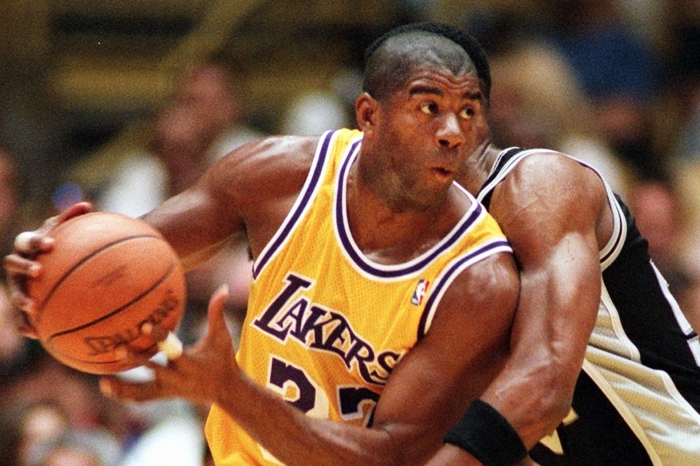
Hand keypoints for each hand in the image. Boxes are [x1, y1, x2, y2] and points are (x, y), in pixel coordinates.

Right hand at [3, 202, 91, 337]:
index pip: (27, 240)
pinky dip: (24, 325)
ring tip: (32, 307)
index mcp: (26, 244)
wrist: (44, 260)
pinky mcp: (19, 300)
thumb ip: (71, 219)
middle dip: (25, 267)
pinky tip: (35, 334)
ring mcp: (15, 283)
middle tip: (39, 272)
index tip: (49, 244)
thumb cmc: (57, 244)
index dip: (35, 241)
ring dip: (20, 299)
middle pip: (14, 263)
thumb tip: (86, 205)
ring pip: (13, 291)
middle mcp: (17, 263)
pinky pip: (19, 316)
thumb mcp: (63, 230)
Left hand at [99, 284, 238, 405]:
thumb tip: (224, 288)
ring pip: (142, 391)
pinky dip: (124, 394)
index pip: (173, 349)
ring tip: (103, 380)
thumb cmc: (223, 359)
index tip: (144, 324)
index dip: (159, 337)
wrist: (225, 390)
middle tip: (118, 347)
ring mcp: (169, 388)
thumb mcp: (222, 336)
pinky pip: (141, 397)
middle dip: (136, 360)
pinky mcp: (163, 395)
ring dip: (123, 387)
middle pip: (153, 369)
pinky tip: (105, 385)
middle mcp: (177, 377)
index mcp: (190, 362)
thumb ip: (217, 312)